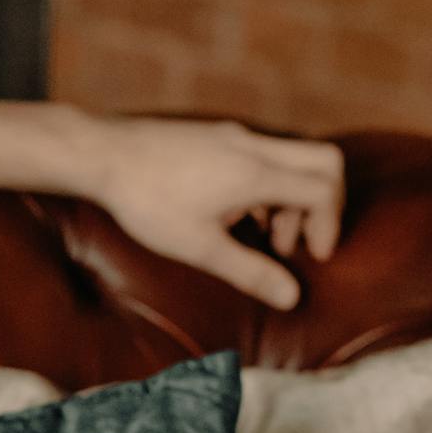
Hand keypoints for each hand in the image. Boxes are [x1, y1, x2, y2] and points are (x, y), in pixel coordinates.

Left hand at [89, 118, 345, 311]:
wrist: (102, 155)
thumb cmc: (147, 202)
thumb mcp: (199, 247)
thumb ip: (249, 271)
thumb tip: (291, 297)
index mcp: (256, 173)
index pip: (325, 188)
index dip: (329, 224)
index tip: (312, 255)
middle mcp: (253, 146)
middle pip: (323, 161)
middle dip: (322, 205)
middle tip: (294, 244)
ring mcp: (235, 135)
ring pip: (292, 158)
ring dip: (291, 198)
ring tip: (261, 236)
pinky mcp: (216, 135)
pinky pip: (263, 154)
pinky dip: (267, 184)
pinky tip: (234, 212)